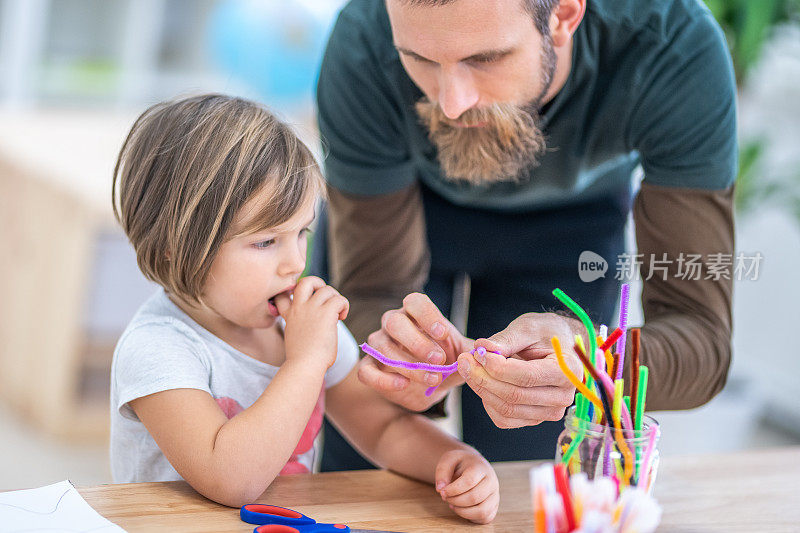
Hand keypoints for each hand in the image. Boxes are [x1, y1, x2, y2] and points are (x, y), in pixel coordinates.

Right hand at [275, 276, 348, 367]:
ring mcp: (311, 309)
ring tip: (338, 313)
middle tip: (327, 299)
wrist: (304, 366)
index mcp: (290, 315)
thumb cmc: (303, 360)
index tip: (304, 302)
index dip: (293, 292)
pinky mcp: (326, 313)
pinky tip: (342, 317)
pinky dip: (344, 305)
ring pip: (327, 289)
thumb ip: (303, 325)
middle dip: (319, 284)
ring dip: (336, 298)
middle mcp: (299, 308)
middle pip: (306, 281)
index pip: (283, 294)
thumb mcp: (296, 338)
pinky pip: (339, 299)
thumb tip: (320, 323)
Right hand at [357, 293, 472, 411]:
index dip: (427, 315)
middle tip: (439, 360)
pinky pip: (366, 370)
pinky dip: (383, 379)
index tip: (443, 333)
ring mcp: (378, 344)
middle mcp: (392, 323)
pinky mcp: (369, 367)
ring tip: (433, 379)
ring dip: (408, 364)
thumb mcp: (462, 354)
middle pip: (394, 321)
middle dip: (417, 341)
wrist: (431, 383)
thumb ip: (472, 351)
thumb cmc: (446, 360)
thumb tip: (483, 350)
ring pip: (383, 347)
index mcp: (414, 312)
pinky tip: (403, 385)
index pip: (414, 302)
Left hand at [435, 449, 498, 523]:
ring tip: (452, 505)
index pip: (469, 481)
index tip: (442, 491)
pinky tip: (461, 509)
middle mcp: (492, 481)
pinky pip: (485, 518)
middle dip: (455, 501)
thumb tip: (440, 489)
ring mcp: (495, 495)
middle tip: (445, 498)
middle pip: (475, 497)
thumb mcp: (449, 459)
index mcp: (481, 467)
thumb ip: (442, 471)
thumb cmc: (460, 463)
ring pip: (482, 511)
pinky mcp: (493, 506)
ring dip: (463, 512)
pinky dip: (470, 517)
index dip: (453, 490)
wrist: (473, 464)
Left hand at [457, 312, 583, 428]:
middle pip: (513, 396)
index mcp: (568, 371)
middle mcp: (562, 397)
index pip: (525, 377)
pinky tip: (483, 383)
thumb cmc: (547, 333)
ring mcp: (549, 412)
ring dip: (481, 389)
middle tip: (463, 360)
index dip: (496, 367)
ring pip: (506, 410)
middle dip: (482, 377)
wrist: (561, 347)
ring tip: (468, 368)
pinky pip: (504, 419)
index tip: (477, 352)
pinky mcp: (535, 419)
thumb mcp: (529, 327)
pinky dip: (488, 402)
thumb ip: (506, 339)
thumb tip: (481, 347)